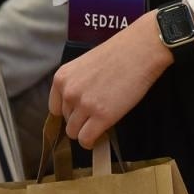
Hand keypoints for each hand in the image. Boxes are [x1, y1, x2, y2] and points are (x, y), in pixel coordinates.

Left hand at [50, 14, 174, 148]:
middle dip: (80, 121)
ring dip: (87, 132)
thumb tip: (77, 106)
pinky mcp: (101, 116)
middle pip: (66, 121)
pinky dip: (92, 142)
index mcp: (61, 78)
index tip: (81, 113)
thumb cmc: (117, 54)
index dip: (70, 112)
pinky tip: (101, 135)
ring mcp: (84, 105)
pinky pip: (86, 140)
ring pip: (75, 133)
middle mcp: (68, 92)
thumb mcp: (84, 66)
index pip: (55, 108)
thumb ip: (76, 84)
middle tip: (97, 115)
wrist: (138, 51)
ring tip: (101, 124)